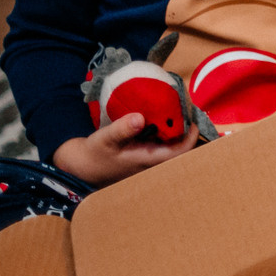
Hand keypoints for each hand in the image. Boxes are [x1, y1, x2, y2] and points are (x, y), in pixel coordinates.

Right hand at [52, 113, 199, 185]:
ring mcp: (150, 159)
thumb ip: (122, 129)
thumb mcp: (105, 139)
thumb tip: (140, 117)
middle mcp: (154, 162)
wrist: (83, 166)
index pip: (180, 152)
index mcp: (149, 160)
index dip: (191, 136)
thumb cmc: (95, 154)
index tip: (192, 119)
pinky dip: (167, 130)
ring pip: (173, 145)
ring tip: (179, 109)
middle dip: (187, 130)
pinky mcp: (145, 154)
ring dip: (178, 129)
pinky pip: (163, 143)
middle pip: (181, 148)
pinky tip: (164, 116)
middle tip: (187, 109)